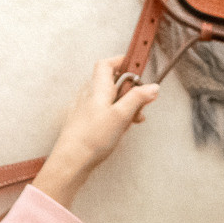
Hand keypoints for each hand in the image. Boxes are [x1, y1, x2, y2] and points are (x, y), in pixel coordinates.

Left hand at [31, 58, 160, 210]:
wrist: (72, 161)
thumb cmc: (91, 138)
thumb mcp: (121, 115)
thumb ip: (137, 99)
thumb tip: (152, 87)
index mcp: (97, 89)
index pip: (107, 64)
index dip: (122, 61)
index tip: (138, 66)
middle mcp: (90, 96)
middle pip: (113, 83)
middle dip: (131, 90)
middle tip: (142, 102)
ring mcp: (87, 109)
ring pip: (112, 100)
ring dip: (126, 106)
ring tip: (134, 119)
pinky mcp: (87, 123)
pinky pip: (106, 113)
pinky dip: (118, 117)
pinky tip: (123, 129)